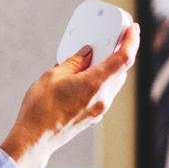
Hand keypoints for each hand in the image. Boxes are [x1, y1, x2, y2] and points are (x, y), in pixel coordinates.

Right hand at [0, 24, 139, 167]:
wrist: (35, 139)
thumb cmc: (40, 108)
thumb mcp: (53, 75)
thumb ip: (75, 61)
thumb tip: (87, 52)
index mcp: (94, 84)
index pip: (124, 58)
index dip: (132, 41)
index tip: (133, 28)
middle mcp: (102, 98)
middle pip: (121, 71)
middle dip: (119, 52)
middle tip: (112, 38)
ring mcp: (99, 110)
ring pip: (113, 82)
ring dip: (109, 67)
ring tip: (95, 55)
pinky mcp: (94, 116)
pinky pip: (104, 93)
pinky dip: (100, 80)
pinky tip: (85, 75)